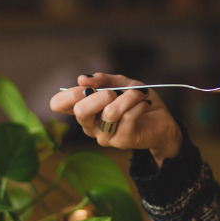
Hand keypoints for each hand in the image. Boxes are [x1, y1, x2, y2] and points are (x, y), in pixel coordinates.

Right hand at [49, 73, 181, 165]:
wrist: (161, 121)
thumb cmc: (137, 101)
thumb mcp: (121, 83)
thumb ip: (103, 79)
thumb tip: (82, 79)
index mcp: (84, 110)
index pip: (58, 104)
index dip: (69, 93)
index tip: (87, 86)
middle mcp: (89, 126)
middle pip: (80, 111)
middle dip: (100, 95)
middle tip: (115, 91)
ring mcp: (104, 136)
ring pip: (110, 112)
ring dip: (128, 97)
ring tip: (139, 93)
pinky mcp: (121, 141)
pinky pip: (128, 117)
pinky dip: (139, 104)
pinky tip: (145, 103)